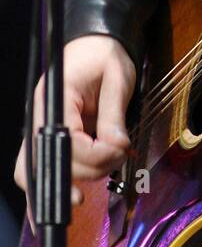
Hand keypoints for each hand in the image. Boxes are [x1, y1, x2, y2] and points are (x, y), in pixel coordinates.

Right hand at [14, 35, 135, 232]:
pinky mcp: (47, 138)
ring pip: (36, 171)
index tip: (120, 149)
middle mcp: (40, 117)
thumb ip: (114, 114)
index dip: (96, 155)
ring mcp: (40, 129)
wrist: (95, 43)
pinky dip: (49, 186)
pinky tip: (59, 202)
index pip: (68, 141)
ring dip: (61, 186)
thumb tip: (117, 148)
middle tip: (117, 160)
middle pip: (53, 161)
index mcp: (56, 98)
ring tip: (84, 196)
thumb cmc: (105, 55)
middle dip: (87, 170)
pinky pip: (39, 168)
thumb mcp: (117, 77)